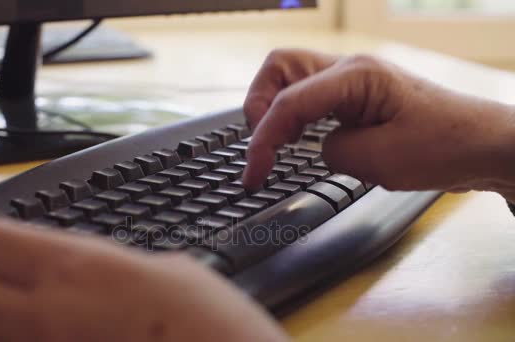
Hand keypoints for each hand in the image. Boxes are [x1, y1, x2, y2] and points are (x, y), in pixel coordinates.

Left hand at [0, 219, 287, 341]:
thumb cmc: (209, 324)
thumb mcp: (164, 268)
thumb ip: (108, 264)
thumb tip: (84, 265)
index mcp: (80, 271)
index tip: (9, 245)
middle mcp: (48, 317)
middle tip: (1, 276)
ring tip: (29, 306)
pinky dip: (23, 339)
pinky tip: (62, 333)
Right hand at [243, 49, 514, 199]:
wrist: (483, 146)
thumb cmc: (445, 147)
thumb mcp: (381, 161)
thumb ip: (332, 152)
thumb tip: (316, 148)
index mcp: (356, 76)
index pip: (289, 102)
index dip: (263, 139)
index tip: (254, 172)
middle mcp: (350, 70)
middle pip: (279, 68)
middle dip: (259, 107)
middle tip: (263, 147)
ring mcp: (353, 81)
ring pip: (290, 78)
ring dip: (274, 110)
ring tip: (277, 147)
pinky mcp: (357, 97)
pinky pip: (310, 96)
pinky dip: (294, 116)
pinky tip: (299, 141)